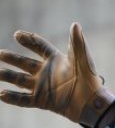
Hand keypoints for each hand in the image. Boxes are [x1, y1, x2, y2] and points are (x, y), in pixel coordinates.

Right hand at [0, 23, 114, 127]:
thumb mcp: (82, 60)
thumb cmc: (89, 80)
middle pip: (25, 63)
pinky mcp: (42, 101)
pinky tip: (1, 94)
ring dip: (7, 76)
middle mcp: (47, 72)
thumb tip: (75, 24)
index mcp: (56, 60)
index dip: (29, 40)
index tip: (17, 34)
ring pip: (20, 80)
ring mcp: (43, 87)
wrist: (92, 103)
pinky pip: (23, 100)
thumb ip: (77, 43)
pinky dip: (12, 98)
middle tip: (0, 54)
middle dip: (12, 58)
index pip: (39, 47)